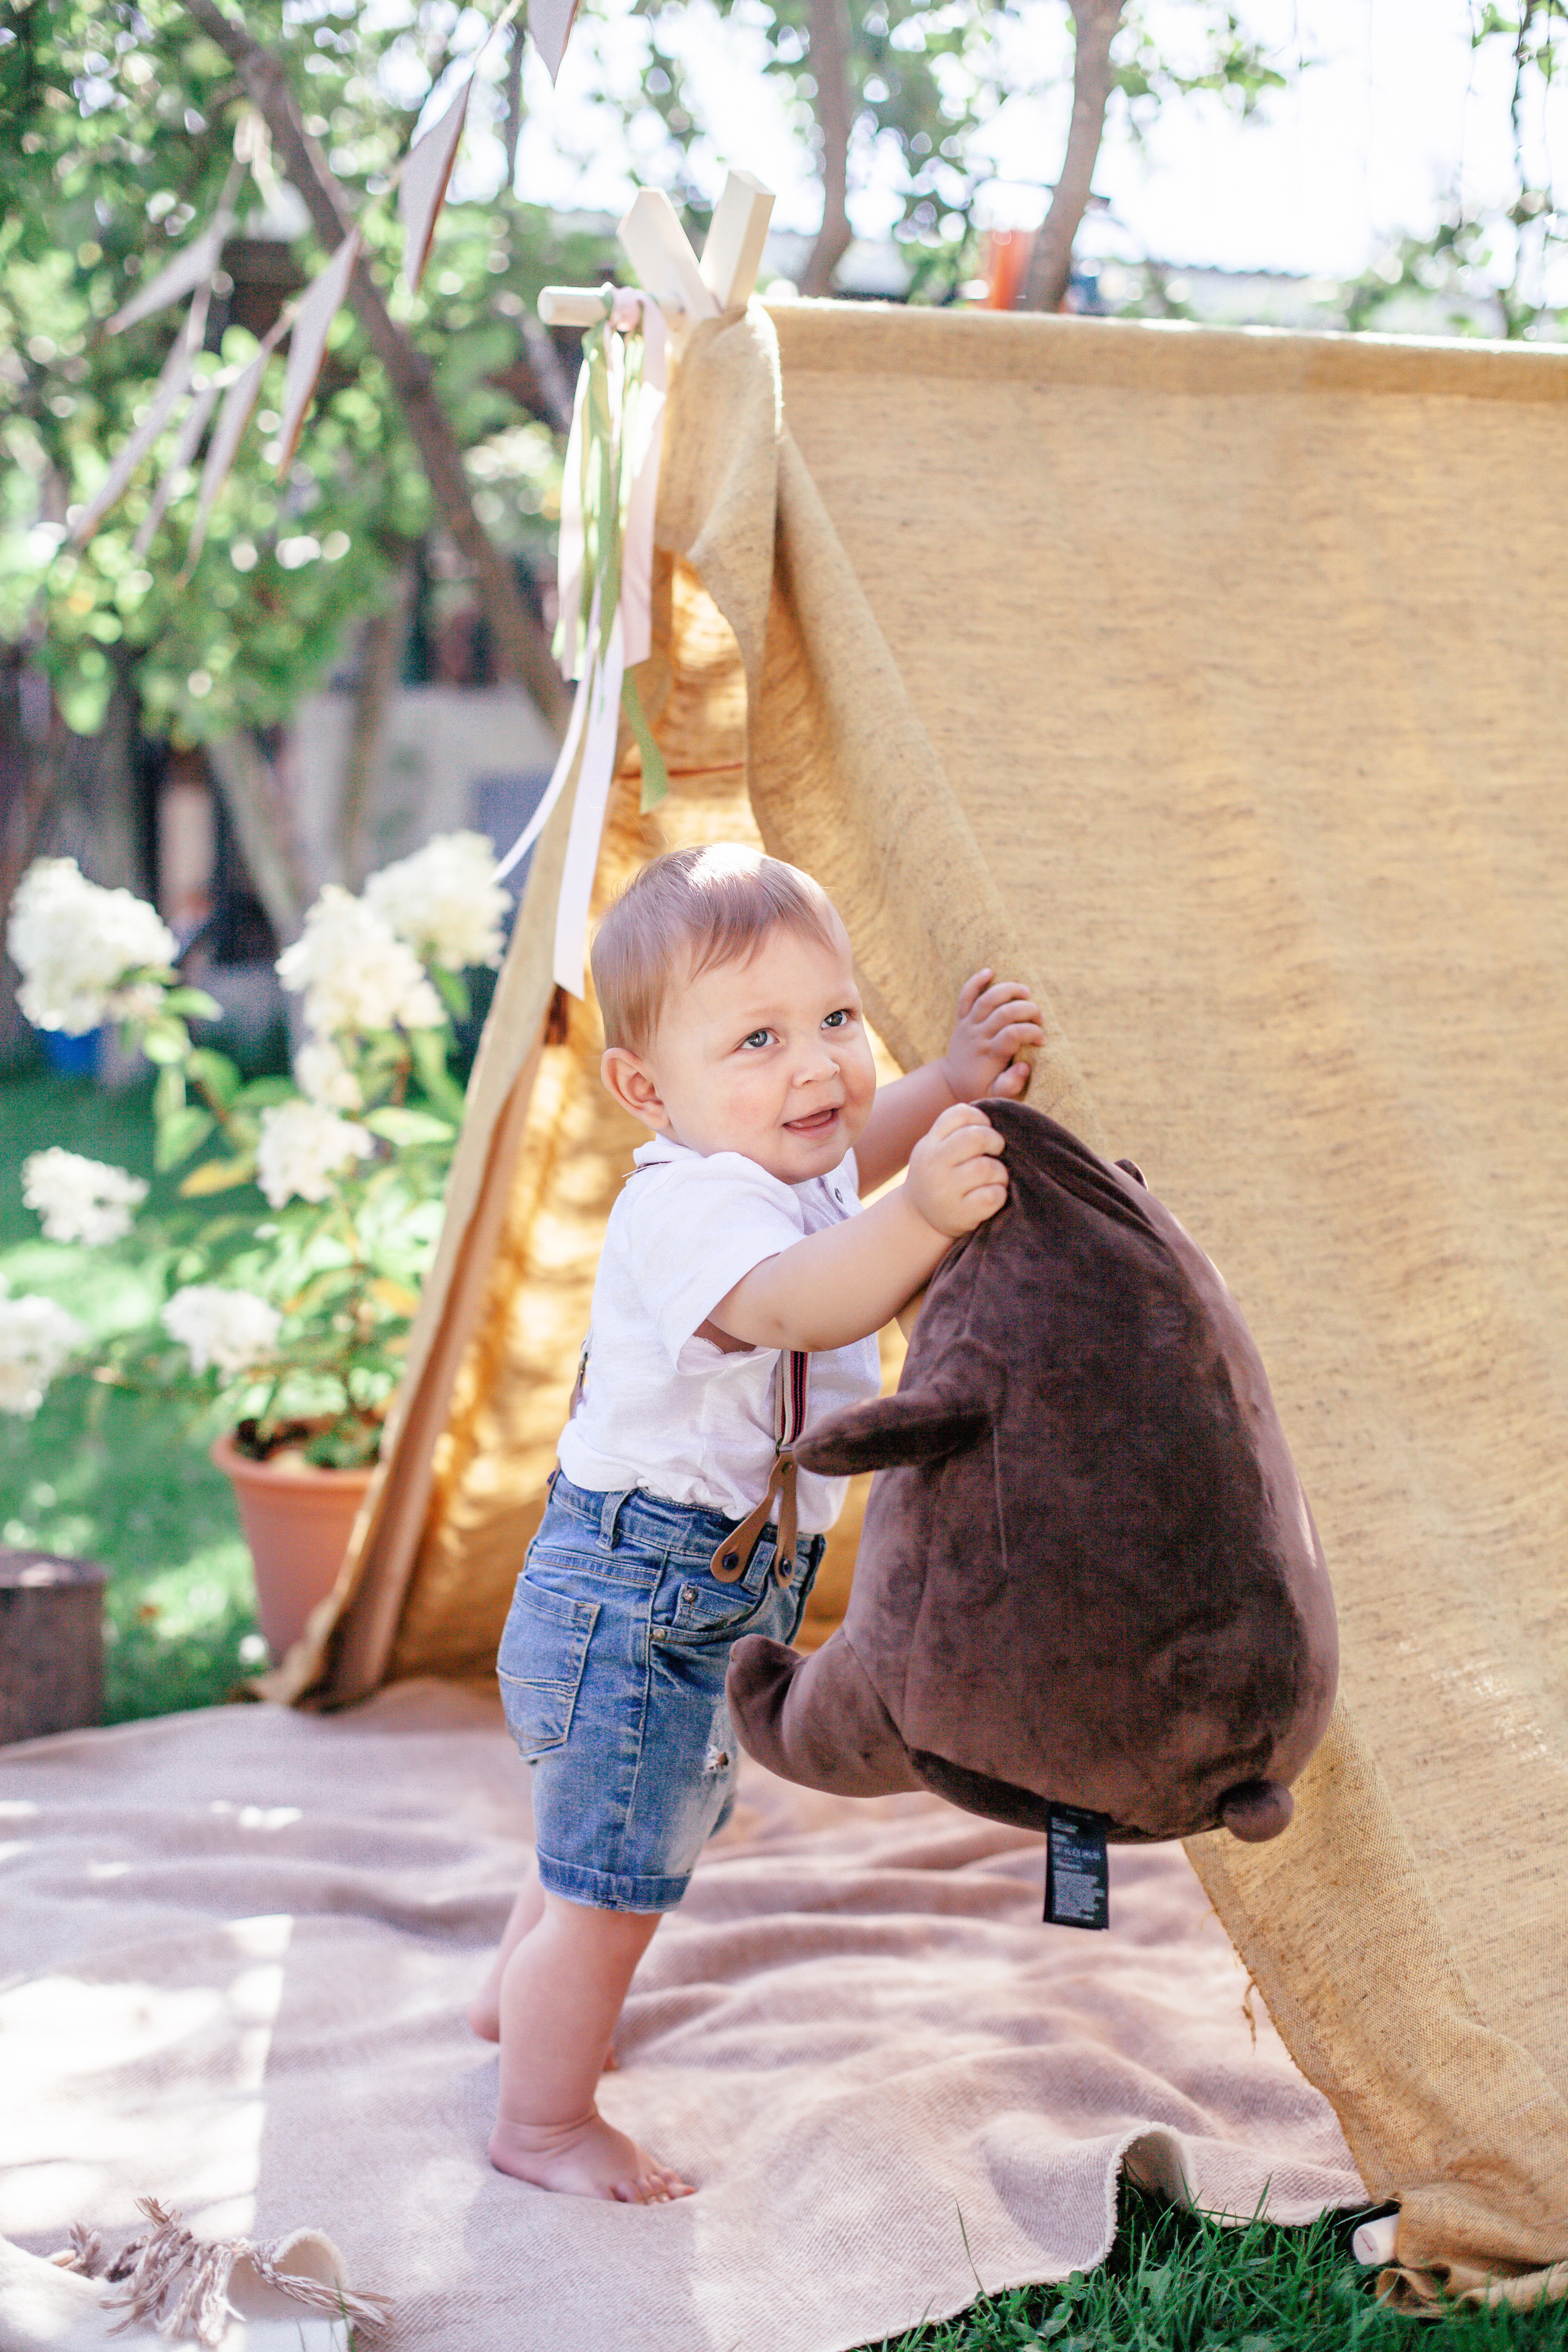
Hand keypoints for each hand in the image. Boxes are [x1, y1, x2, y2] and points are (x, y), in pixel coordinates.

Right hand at [905, 1103, 1007, 1237]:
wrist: (919, 1219)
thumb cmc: (939, 1176)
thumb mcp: (935, 1150)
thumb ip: (956, 1132)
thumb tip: (994, 1116)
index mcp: (929, 1144)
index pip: (960, 1114)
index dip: (980, 1118)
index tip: (984, 1130)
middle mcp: (933, 1165)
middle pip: (976, 1137)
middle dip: (995, 1141)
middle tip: (996, 1151)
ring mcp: (945, 1191)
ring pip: (988, 1168)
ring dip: (1000, 1172)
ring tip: (995, 1178)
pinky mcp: (960, 1214)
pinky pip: (992, 1196)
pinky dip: (999, 1193)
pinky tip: (992, 1195)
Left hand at [941, 970, 1044, 1102]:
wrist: (953, 1081)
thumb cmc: (981, 1087)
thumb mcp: (996, 1095)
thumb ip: (1011, 1084)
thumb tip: (1023, 1066)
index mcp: (989, 1054)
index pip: (1013, 1034)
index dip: (1032, 1033)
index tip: (1042, 1040)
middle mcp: (978, 1036)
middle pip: (1004, 1013)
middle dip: (1027, 1010)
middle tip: (1039, 1017)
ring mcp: (969, 1025)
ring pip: (987, 999)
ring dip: (1008, 990)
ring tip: (1026, 992)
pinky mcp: (962, 1018)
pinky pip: (966, 995)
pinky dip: (975, 981)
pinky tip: (990, 971)